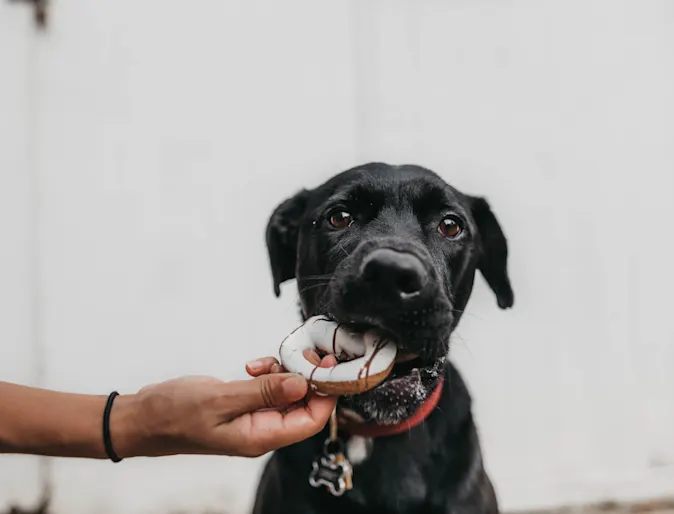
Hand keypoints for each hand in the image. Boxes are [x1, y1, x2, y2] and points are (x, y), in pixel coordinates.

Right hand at [111, 354, 336, 457]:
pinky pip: (268, 389)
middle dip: (306, 377)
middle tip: (300, 352)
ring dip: (284, 373)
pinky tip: (252, 366)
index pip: (312, 420)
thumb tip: (303, 383)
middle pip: (304, 405)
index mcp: (261, 438)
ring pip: (286, 394)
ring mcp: (252, 419)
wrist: (142, 418)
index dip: (326, 393)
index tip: (327, 365)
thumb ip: (265, 391)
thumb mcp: (222, 399)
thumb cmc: (174, 414)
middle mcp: (262, 431)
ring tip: (266, 361)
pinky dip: (267, 374)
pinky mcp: (243, 406)